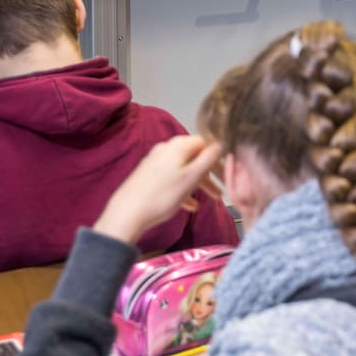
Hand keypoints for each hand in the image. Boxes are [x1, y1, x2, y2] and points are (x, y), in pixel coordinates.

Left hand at [93, 136, 223, 244]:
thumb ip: (209, 158)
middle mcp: (166, 149)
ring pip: (185, 169)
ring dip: (199, 184)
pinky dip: (184, 189)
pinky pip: (173, 179)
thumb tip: (221, 142)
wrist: (127, 213)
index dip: (219, 157)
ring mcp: (156, 162)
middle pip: (195, 157)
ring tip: (210, 200)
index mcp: (178, 146)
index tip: (227, 173)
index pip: (206, 142)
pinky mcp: (149, 175)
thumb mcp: (192, 177)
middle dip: (210, 175)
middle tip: (221, 190)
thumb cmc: (163, 195)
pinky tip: (190, 206)